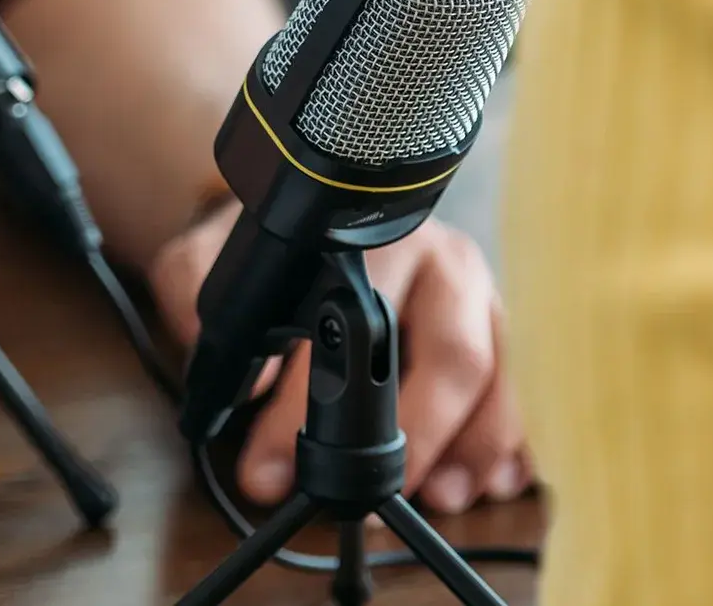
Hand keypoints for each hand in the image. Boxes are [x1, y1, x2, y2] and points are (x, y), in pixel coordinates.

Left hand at [148, 201, 531, 514]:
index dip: (308, 411)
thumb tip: (215, 354)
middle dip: (415, 437)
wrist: (311, 213)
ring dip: (474, 447)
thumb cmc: (271, 250)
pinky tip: (498, 481)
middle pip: (452, 356)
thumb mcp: (211, 253)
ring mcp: (479, 297)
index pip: (350, 330)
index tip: (273, 470)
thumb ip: (193, 288)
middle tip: (372, 496)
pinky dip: (511, 442)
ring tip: (443, 498)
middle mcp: (440, 263)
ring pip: (495, 375)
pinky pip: (519, 390)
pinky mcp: (501, 331)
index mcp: (372, 243)